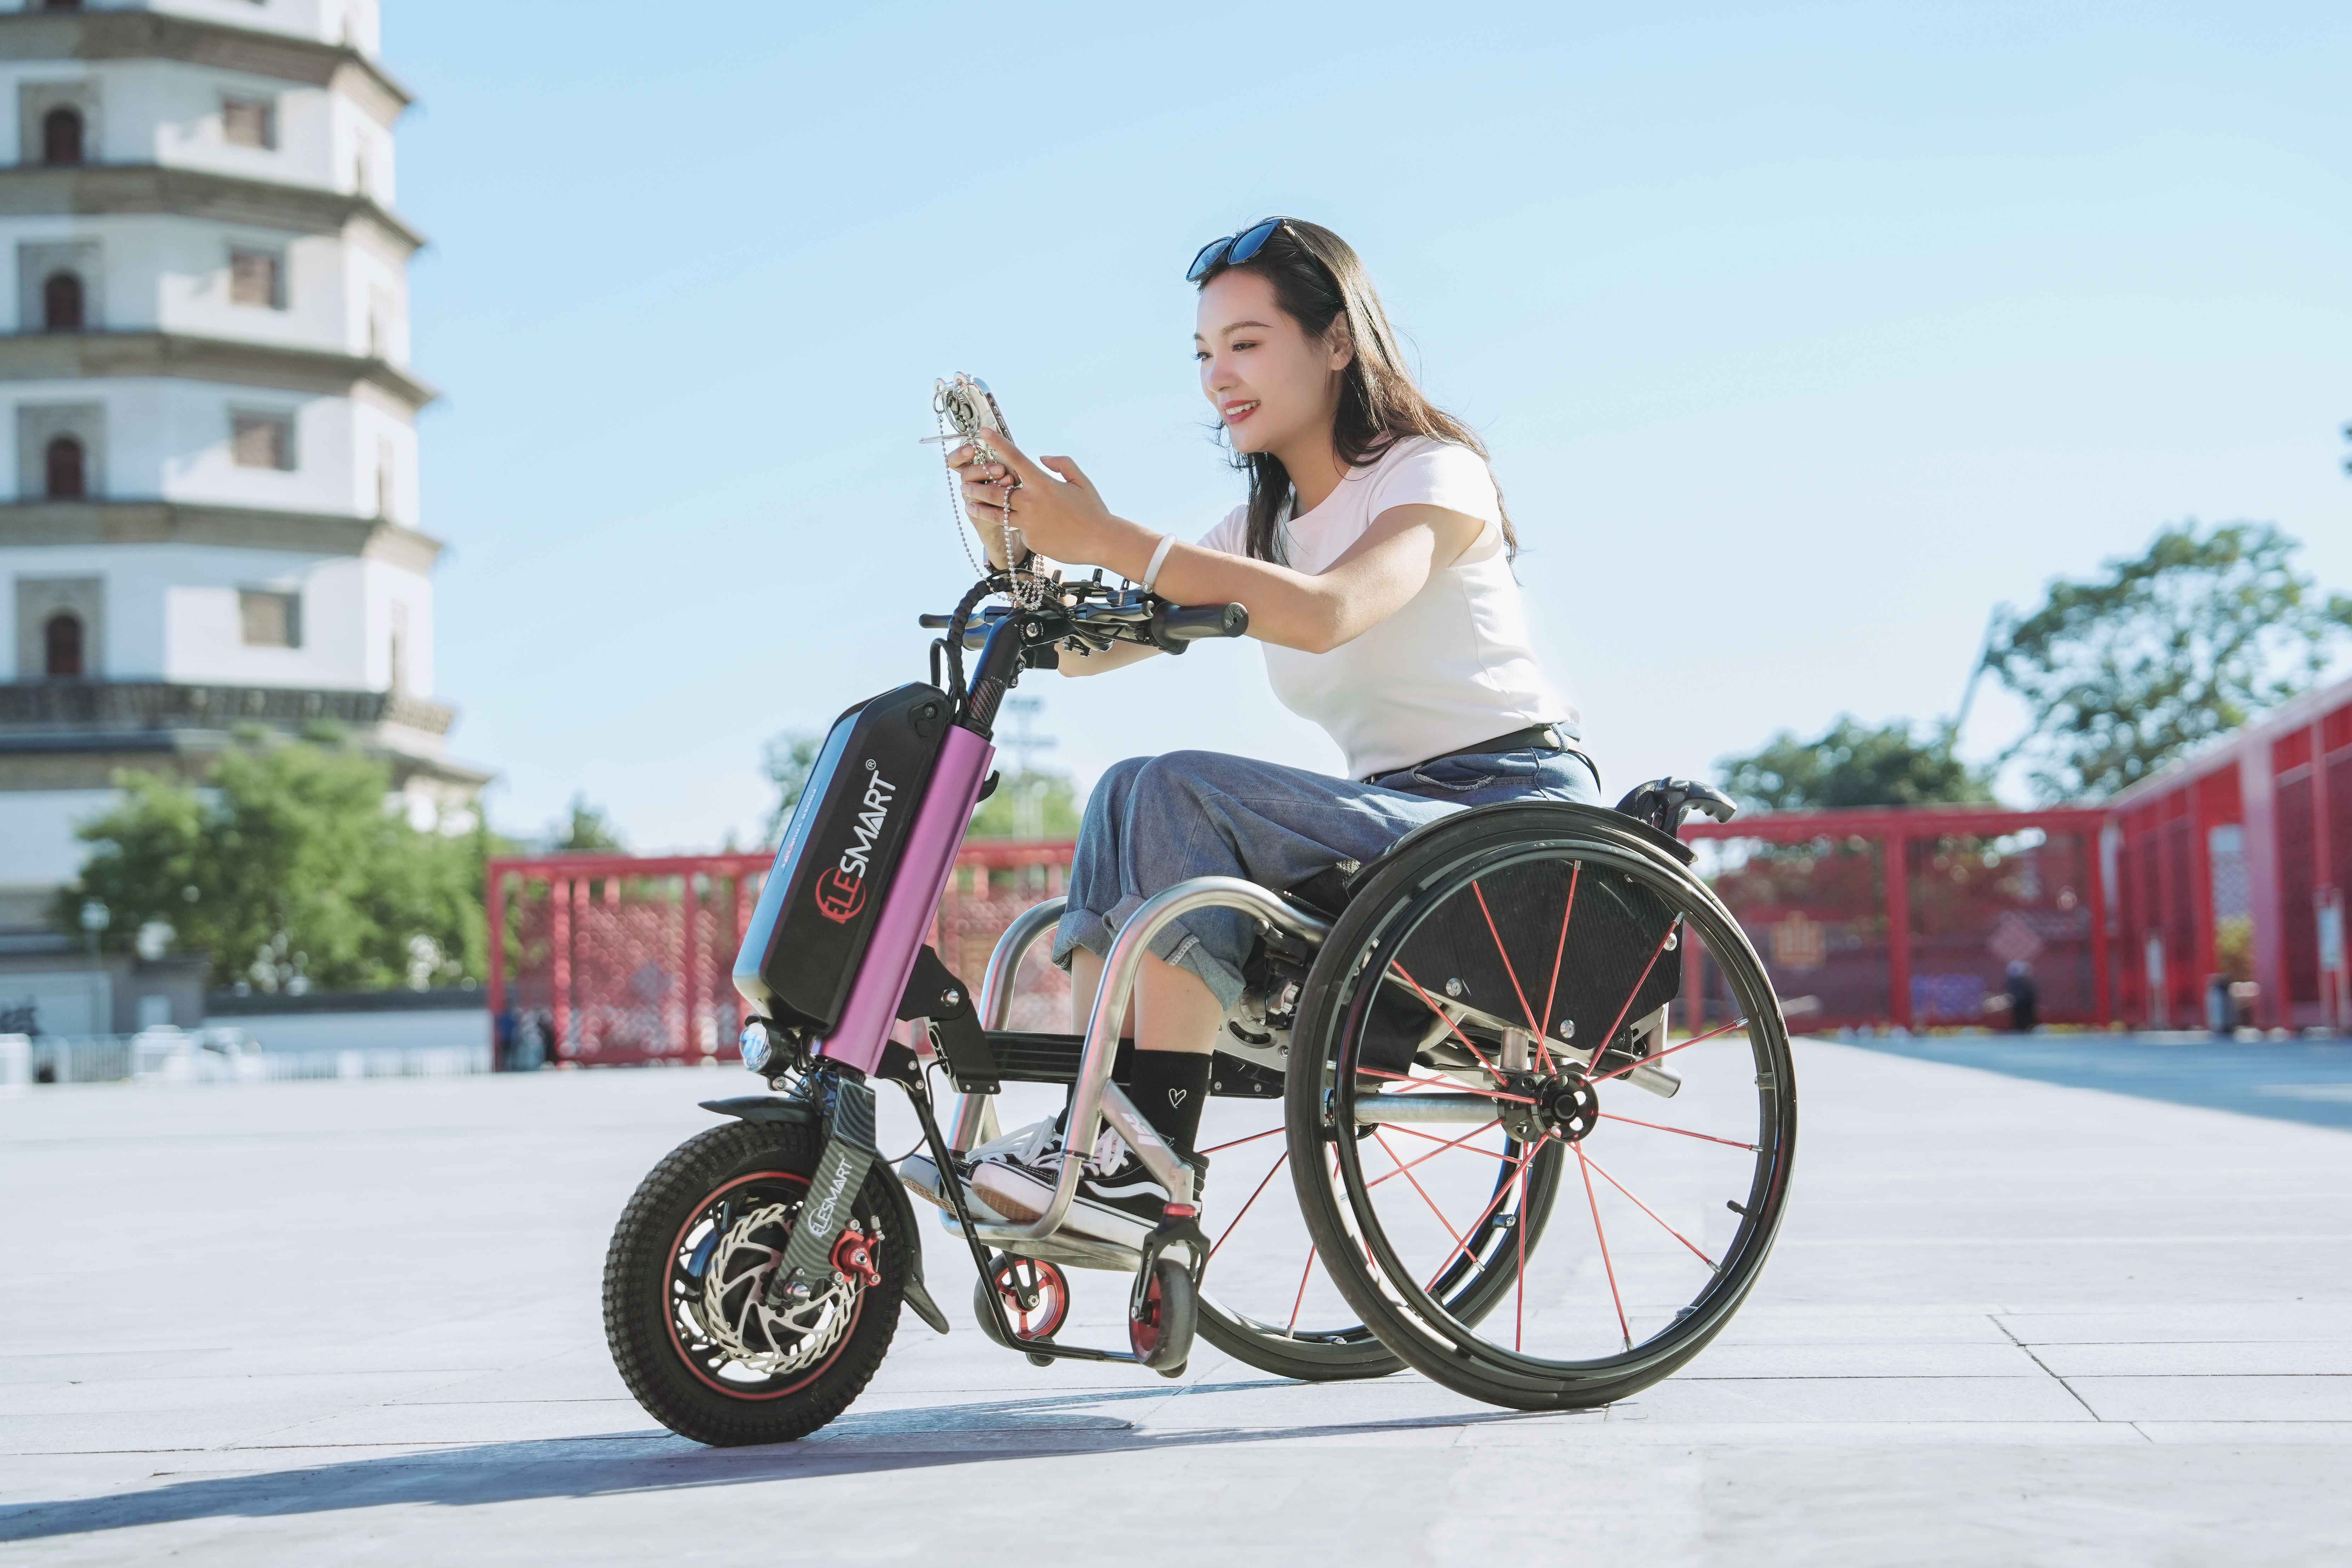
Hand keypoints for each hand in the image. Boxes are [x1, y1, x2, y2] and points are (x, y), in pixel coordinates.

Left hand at [946, 429, 1115, 567]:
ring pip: (995, 514)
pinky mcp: (1030, 539)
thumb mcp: (1080, 481)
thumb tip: (1041, 458)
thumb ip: (1062, 464)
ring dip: (980, 507)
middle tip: (964, 484)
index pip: (1014, 458)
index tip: (983, 432)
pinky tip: (1026, 527)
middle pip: (994, 491)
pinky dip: (1019, 526)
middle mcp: (1031, 502)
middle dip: (975, 486)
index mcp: (1043, 483)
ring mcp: (1028, 522)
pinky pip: (1018, 530)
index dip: (997, 442)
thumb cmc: (1092, 509)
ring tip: (969, 504)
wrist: (1100, 541)